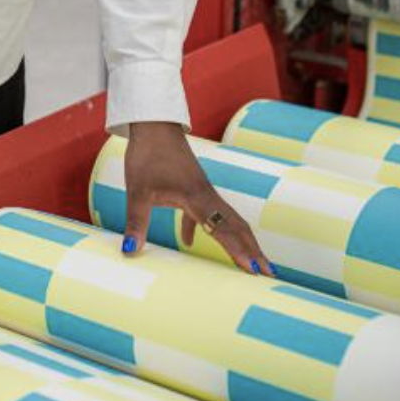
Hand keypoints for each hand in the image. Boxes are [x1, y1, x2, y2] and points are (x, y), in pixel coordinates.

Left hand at [120, 121, 271, 274]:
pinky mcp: (194, 187)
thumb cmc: (147, 156)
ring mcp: (203, 191)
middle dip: (253, 250)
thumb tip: (129, 250)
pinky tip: (189, 243)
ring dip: (239, 241)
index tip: (254, 270)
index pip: (222, 230)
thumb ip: (136, 223)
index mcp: (197, 198)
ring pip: (226, 220)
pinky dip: (203, 228)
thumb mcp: (137, 192)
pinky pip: (205, 212)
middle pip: (236, 226)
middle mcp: (207, 195)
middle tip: (270, 273)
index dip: (238, 251)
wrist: (153, 127)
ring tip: (250, 262)